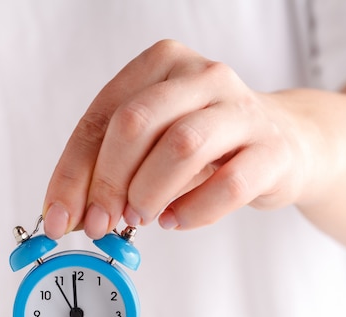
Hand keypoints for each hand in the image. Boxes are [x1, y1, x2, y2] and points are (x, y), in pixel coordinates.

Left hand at [42, 39, 324, 239]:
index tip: (59, 218)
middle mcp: (201, 75)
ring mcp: (241, 108)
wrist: (287, 141)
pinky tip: (176, 220)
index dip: (73, 173)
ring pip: (181, 146)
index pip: (101, 117)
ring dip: (148, 194)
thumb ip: (111, 170)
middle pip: (135, 123)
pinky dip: (193, 211)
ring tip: (141, 218)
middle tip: (101, 223)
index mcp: (161, 64)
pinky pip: (227, 184)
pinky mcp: (272, 148)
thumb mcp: (152, 143)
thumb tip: (69, 215)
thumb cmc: (207, 143)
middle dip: (108, 182)